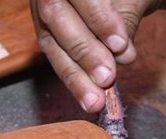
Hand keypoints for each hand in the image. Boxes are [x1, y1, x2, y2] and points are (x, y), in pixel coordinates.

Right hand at [31, 0, 157, 112]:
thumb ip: (125, 20)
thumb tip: (121, 54)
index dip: (97, 18)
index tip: (120, 44)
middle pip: (56, 15)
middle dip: (83, 50)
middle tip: (107, 77)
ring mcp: (40, 9)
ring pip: (51, 43)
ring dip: (75, 75)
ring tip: (96, 101)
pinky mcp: (46, 34)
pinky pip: (55, 58)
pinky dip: (73, 80)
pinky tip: (88, 99)